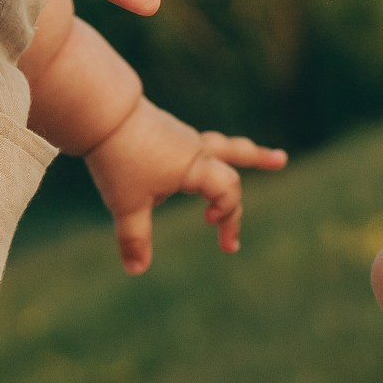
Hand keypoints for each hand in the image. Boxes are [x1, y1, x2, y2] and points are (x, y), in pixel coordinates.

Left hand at [82, 100, 286, 274]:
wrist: (101, 111)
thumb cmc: (119, 158)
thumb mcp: (127, 204)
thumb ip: (134, 238)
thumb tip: (137, 270)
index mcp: (196, 166)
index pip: (229, 191)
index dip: (229, 214)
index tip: (214, 229)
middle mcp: (194, 148)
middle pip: (235, 153)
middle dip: (259, 159)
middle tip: (281, 161)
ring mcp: (178, 136)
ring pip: (216, 143)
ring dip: (236, 149)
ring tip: (249, 147)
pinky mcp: (162, 129)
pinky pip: (191, 143)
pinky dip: (198, 154)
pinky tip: (182, 162)